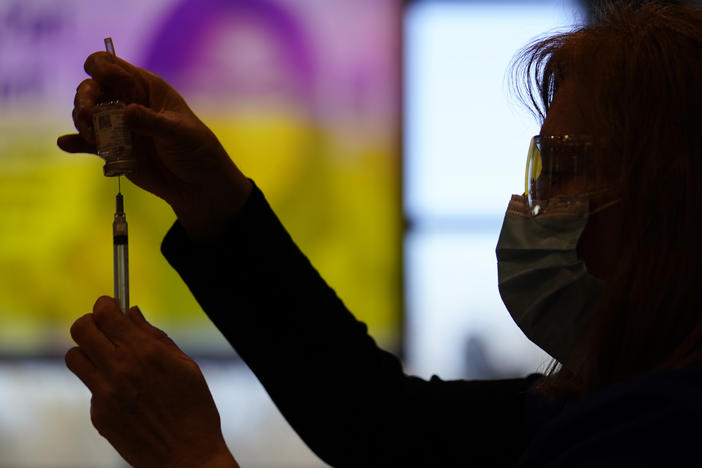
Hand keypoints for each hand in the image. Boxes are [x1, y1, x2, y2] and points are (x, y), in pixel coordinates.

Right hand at [57, 52, 251, 242]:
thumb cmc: (195, 150)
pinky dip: (75, 142)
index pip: (111, 65)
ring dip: (81, 122)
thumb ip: (152, 122)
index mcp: (144, 87)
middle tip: (88, 117)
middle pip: (92, 88)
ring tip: (93, 139)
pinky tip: (65, 143)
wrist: (196, 184)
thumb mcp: (179, 133)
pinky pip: (87, 142)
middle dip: (84, 98)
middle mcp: (127, 101)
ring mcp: (118, 124)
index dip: (102, 69)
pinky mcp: (113, 147)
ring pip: (86, 113)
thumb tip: (125, 112)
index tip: (105, 85)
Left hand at [65, 296, 238, 467]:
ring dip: (88, 352)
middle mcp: (120, 369)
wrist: (188, 456)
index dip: (105, 304)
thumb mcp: (185, 365)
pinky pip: (90, 388)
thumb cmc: (195, 408)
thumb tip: (131, 313)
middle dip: (91, 322)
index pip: (106, 314)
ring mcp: (105, 394)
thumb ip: (154, 336)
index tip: (110, 305)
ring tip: (108, 358)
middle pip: (80, 329)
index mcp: (145, 352)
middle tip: (104, 328)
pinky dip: (102, 384)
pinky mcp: (99, 415)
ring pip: (74, 357)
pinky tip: (126, 395)